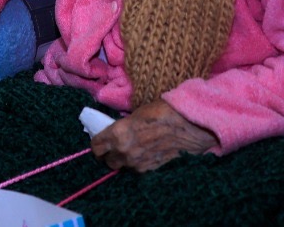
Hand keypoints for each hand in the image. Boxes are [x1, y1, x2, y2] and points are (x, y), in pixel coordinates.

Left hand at [90, 98, 216, 172]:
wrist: (188, 125)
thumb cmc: (162, 112)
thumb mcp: (135, 114)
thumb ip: (122, 127)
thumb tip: (115, 132)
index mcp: (117, 133)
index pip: (96, 146)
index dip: (97, 144)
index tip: (100, 142)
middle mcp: (124, 151)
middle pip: (107, 161)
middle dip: (108, 155)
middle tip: (114, 148)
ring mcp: (137, 163)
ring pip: (121, 168)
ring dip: (122, 161)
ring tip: (130, 152)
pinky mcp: (149, 170)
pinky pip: (136, 170)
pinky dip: (136, 165)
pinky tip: (143, 155)